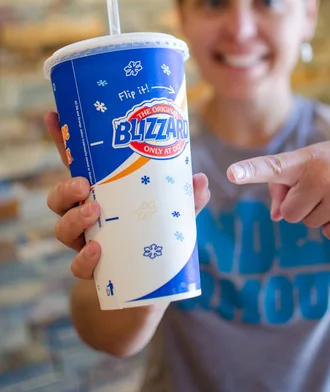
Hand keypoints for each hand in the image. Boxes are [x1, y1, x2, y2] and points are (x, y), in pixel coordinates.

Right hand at [44, 111, 210, 278]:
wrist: (147, 291)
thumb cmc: (157, 240)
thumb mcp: (173, 216)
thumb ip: (186, 200)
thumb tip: (200, 181)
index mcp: (102, 193)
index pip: (78, 164)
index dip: (63, 139)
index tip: (53, 114)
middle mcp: (86, 215)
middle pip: (60, 196)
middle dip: (65, 187)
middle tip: (83, 184)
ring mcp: (85, 242)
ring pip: (62, 227)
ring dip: (73, 218)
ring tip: (94, 211)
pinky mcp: (92, 269)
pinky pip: (78, 265)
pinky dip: (85, 258)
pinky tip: (98, 250)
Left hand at [227, 130, 329, 239]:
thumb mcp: (308, 161)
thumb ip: (283, 185)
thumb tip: (276, 216)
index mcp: (305, 158)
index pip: (273, 166)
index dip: (250, 171)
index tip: (231, 173)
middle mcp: (323, 175)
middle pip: (289, 213)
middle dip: (297, 205)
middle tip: (316, 187)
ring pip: (308, 223)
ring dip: (317, 213)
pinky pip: (328, 233)